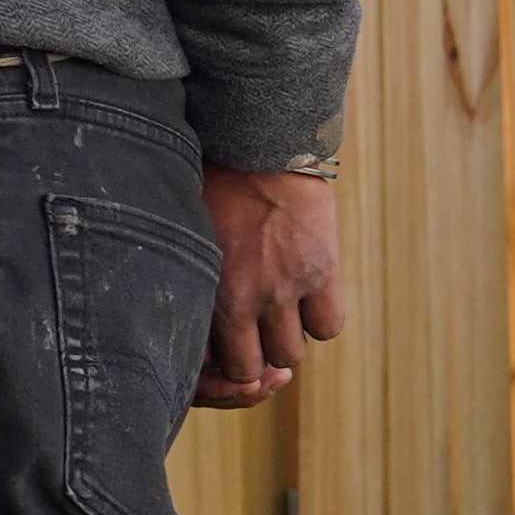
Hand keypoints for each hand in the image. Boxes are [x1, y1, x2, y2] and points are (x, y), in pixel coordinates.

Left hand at [196, 164, 342, 401]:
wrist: (257, 145)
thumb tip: (189, 318)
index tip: (222, 348)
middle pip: (252, 369)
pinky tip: (309, 298)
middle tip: (254, 338)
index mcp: (203, 291)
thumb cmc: (211, 185)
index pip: (209, 363)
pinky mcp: (321, 272)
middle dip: (252, 359)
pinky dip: (320, 320)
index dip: (216, 362)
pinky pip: (328, 328)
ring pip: (291, 355)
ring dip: (287, 340)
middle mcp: (243, 298)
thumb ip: (191, 281)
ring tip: (280, 314)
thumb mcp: (185, 238)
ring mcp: (284, 288)